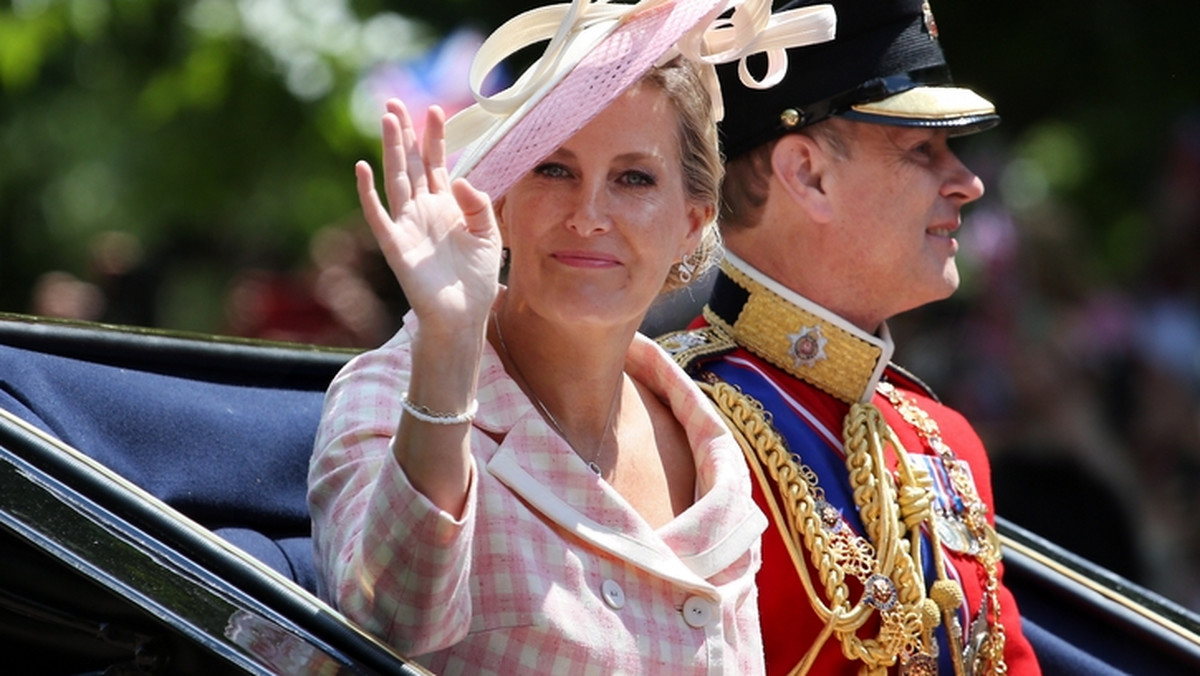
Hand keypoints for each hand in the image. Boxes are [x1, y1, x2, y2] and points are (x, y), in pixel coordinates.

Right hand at [356, 99, 501, 333]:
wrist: (463, 317)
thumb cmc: (476, 280)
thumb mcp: (489, 236)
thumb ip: (477, 205)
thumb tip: (457, 178)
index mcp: (446, 207)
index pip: (437, 163)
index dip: (435, 137)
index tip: (435, 109)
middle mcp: (424, 211)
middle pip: (412, 164)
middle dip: (406, 134)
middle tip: (397, 102)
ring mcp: (407, 225)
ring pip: (396, 179)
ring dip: (391, 151)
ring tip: (388, 120)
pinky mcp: (395, 245)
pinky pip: (378, 214)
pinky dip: (368, 192)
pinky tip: (363, 167)